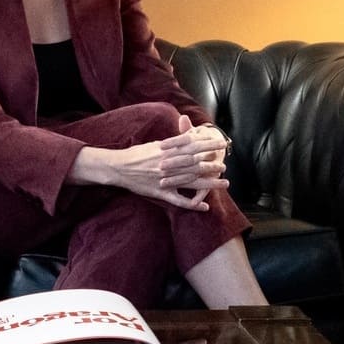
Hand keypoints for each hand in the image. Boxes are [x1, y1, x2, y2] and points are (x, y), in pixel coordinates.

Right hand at [71, 115, 230, 210]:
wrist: (118, 167)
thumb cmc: (137, 154)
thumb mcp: (156, 144)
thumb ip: (174, 142)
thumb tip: (189, 136)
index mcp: (167, 150)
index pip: (193, 146)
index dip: (208, 144)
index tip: (221, 143)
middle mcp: (168, 164)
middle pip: (195, 164)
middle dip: (212, 164)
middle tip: (225, 165)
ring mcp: (165, 180)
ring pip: (191, 182)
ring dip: (209, 183)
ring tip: (224, 183)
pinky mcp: (160, 193)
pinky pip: (178, 200)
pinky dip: (192, 204)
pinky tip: (204, 207)